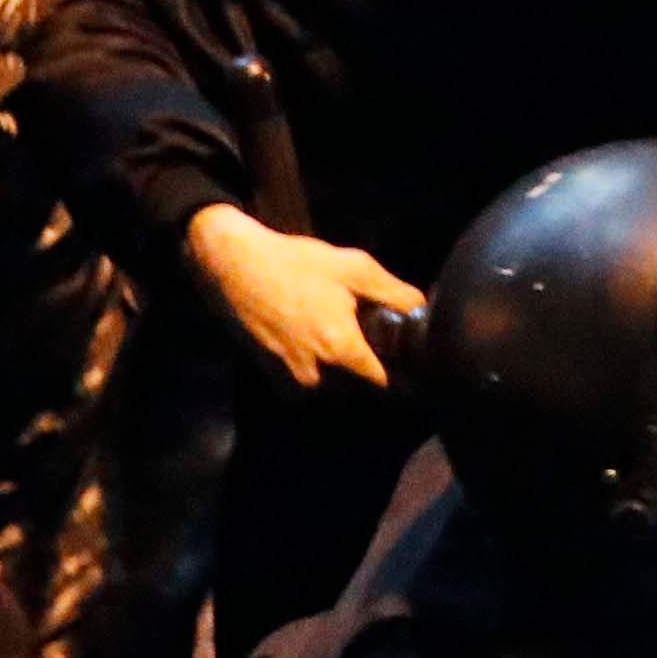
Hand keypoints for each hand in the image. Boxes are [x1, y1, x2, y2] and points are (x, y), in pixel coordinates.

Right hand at [183, 205, 426, 388]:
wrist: (234, 268)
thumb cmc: (297, 264)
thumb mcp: (355, 268)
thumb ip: (395, 293)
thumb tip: (422, 309)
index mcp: (341, 348)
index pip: (383, 382)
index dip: (401, 376)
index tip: (412, 369)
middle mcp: (315, 373)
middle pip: (355, 391)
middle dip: (368, 376)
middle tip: (380, 355)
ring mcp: (288, 378)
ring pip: (328, 393)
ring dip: (340, 381)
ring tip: (347, 354)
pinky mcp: (269, 375)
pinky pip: (302, 389)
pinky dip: (315, 378)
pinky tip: (317, 352)